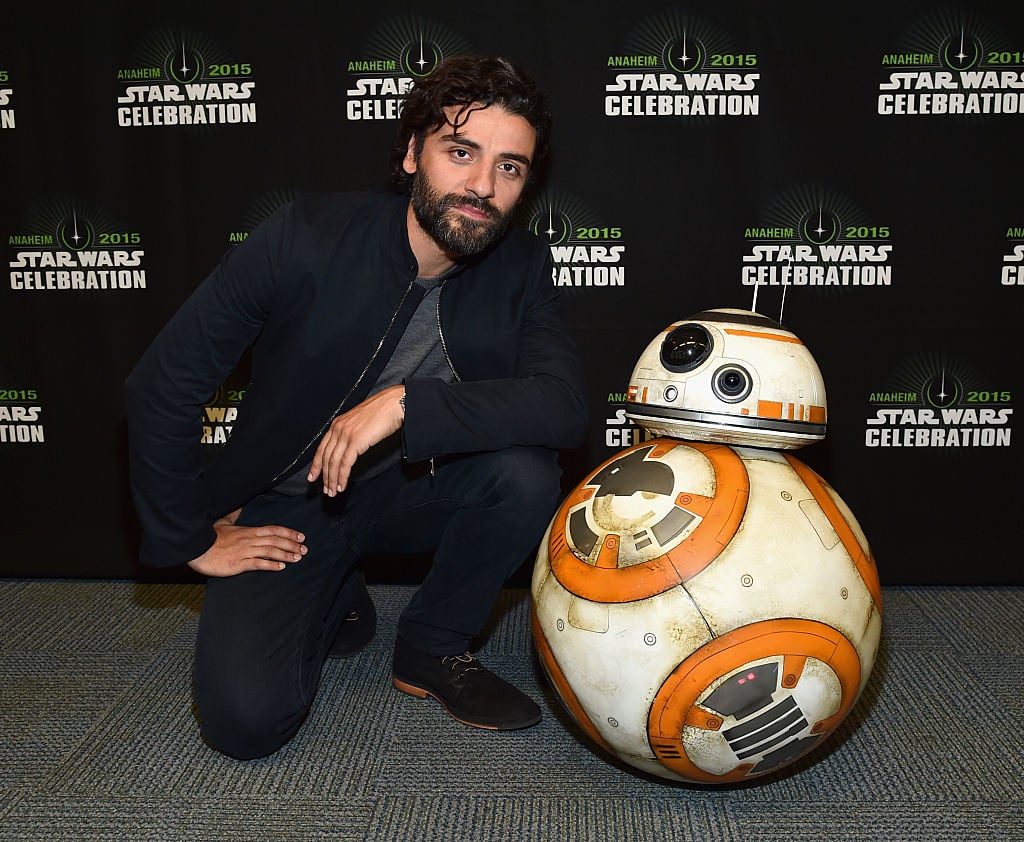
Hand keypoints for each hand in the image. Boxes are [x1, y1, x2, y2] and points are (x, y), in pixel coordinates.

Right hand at [187, 508, 307, 576]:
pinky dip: (270, 565)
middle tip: (304, 549)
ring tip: (297, 558)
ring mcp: (245, 552)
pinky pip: (257, 564)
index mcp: (248, 531)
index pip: (273, 530)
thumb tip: (239, 507)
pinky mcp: (238, 564)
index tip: (300, 537)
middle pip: (275, 541)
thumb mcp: (223, 523)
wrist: (196, 548)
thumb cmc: (209, 537)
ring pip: (270, 551)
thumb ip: (233, 516)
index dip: (288, 533)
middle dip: (292, 545)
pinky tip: (280, 567)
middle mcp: (249, 540)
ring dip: (285, 554)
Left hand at [306, 385, 405, 496]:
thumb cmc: (383, 411)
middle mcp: (338, 428)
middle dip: (324, 476)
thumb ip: (352, 433)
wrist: (394, 404)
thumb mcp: (360, 421)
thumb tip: (350, 448)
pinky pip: (344, 464)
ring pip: (333, 462)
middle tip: (326, 490)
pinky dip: (342, 477)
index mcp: (338, 423)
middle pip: (325, 457)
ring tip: (334, 491)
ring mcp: (346, 435)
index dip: (316, 465)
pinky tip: (342, 485)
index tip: (313, 476)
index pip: (322, 448)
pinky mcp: (356, 441)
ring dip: (332, 480)